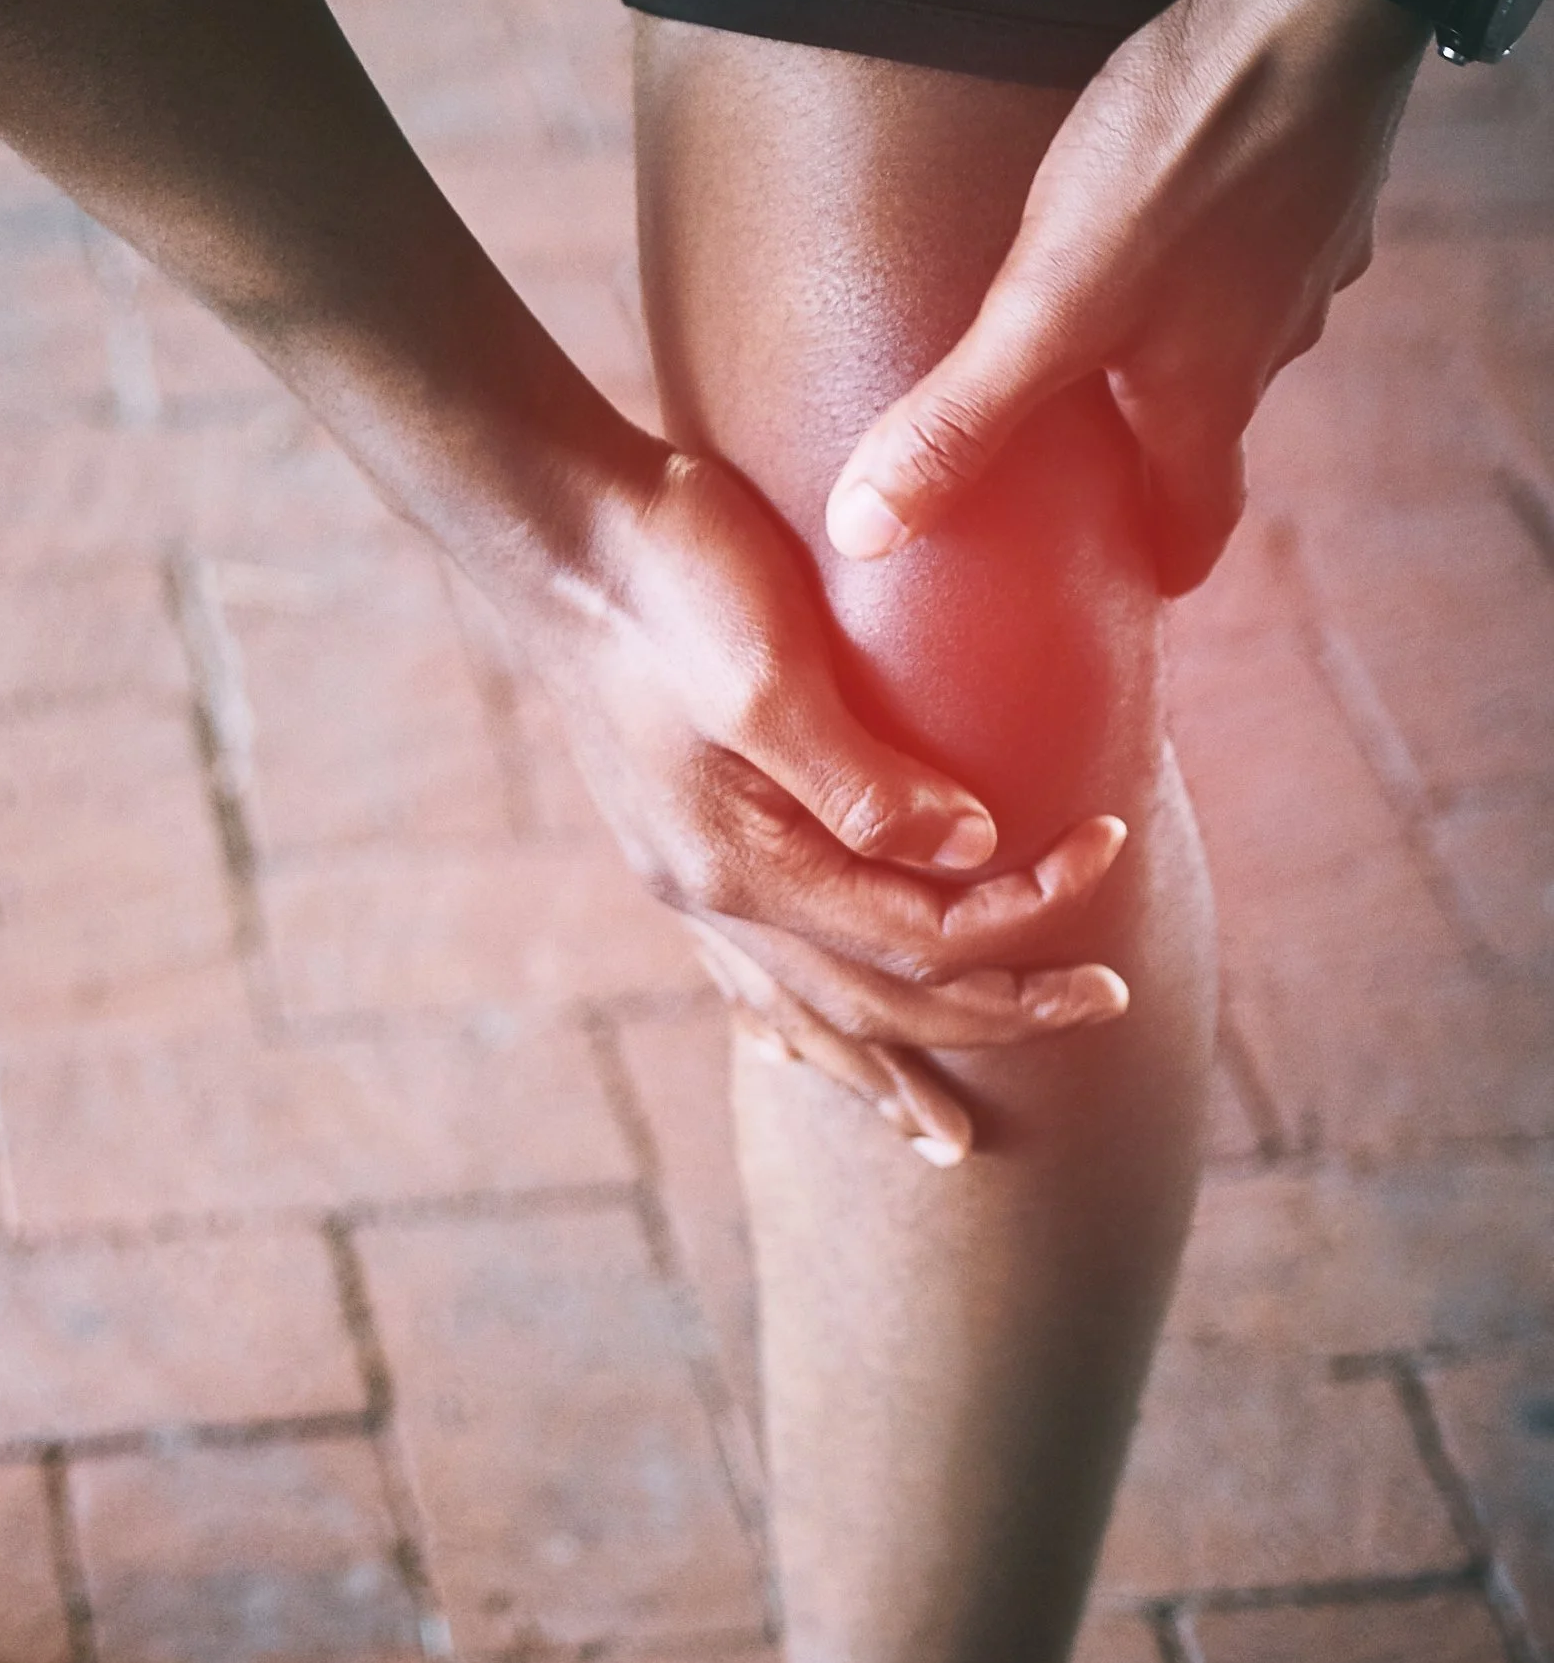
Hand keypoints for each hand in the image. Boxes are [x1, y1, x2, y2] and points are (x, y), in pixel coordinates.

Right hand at [529, 445, 1130, 1164]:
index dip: (1030, 910)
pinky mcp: (672, 845)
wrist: (548, 524)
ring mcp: (684, 880)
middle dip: (997, 1014)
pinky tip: (796, 1052)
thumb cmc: (667, 575)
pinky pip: (744, 979)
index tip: (1115, 840)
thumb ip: (862, 777)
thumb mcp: (767, 668)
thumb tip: (972, 849)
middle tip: (1107, 1002)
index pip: (922, 932)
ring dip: (883, 1073)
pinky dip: (792, 1031)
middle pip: (878, 1000)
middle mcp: (709, 897)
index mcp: (743, 865)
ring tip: (941, 1138)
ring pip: (803, 1016)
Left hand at [824, 0, 1426, 594]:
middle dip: (1155, 453)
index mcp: (1210, 396)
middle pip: (1210, 426)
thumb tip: (864, 532)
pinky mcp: (1314, 169)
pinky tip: (1166, 213)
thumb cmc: (1182, 157)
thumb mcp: (1045, 307)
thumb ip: (960, 421)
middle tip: (1094, 468)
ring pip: (1235, 330)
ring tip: (1112, 335)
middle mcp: (1272, 340)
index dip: (1162, 563)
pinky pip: (1253, 238)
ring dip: (1180, 345)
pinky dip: (1209, 249)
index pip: (1201, 522)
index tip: (1134, 589)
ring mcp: (1305, 251)